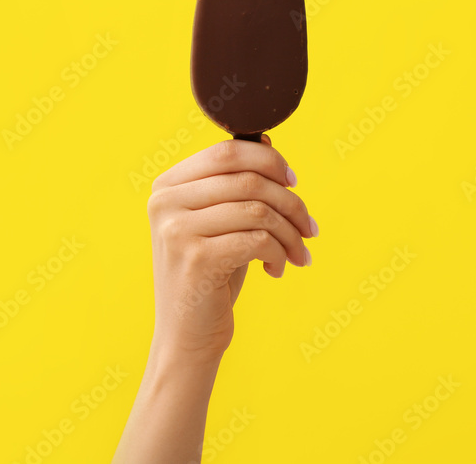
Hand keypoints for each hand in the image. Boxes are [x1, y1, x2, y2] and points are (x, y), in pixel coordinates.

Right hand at [146, 135, 317, 361]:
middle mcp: (165, 202)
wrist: (186, 337)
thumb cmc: (209, 276)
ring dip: (290, 233)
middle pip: (249, 179)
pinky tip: (278, 269)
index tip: (293, 182)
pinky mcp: (195, 258)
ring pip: (259, 210)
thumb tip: (265, 139)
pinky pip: (258, 239)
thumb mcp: (219, 223)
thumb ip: (234, 183)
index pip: (227, 152)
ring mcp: (177, 229)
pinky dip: (280, 253)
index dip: (269, 160)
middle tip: (309, 228)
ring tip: (298, 254)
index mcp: (167, 186)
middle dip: (291, 202)